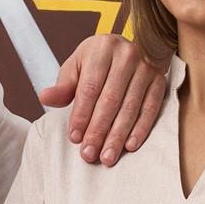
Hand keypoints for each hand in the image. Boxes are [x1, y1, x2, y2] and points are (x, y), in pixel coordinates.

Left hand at [40, 35, 165, 164]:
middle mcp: (126, 55)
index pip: (90, 88)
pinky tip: (130, 145)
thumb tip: (45, 98)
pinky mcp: (160, 80)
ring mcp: (146, 67)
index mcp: (102, 49)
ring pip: (131, 107)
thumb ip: (63, 85)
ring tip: (107, 157)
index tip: (75, 138)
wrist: (130, 46)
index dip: (82, 114)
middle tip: (89, 154)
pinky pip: (151, 108)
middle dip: (98, 130)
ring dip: (118, 135)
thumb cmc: (98, 60)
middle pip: (110, 100)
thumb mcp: (77, 66)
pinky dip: (141, 128)